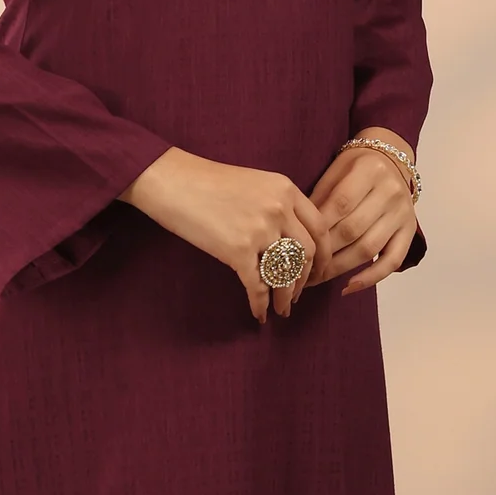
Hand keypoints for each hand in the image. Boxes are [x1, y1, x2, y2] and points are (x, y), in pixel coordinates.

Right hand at [120, 148, 330, 323]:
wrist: (171, 181)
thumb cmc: (206, 182)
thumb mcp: (254, 183)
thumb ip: (277, 205)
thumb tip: (289, 241)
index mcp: (286, 189)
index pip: (320, 227)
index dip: (324, 255)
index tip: (321, 271)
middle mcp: (279, 208)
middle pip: (308, 253)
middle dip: (306, 279)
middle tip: (298, 294)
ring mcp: (260, 229)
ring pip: (286, 273)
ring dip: (286, 296)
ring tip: (282, 310)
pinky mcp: (238, 250)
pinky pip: (258, 286)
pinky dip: (260, 304)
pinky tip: (259, 313)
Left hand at [305, 133, 419, 295]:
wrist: (391, 160)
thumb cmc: (356, 167)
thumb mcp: (335, 171)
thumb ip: (320, 197)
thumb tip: (301, 232)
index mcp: (370, 171)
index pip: (340, 205)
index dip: (318, 229)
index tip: (298, 246)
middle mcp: (390, 192)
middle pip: (353, 230)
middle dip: (324, 253)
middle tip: (302, 268)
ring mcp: (402, 214)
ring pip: (369, 248)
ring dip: (340, 268)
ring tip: (317, 279)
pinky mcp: (410, 231)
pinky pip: (392, 261)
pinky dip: (371, 277)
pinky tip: (349, 287)